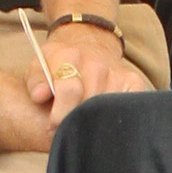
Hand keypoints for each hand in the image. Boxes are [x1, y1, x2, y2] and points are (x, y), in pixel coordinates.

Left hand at [30, 32, 149, 130]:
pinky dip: (115, 117)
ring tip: (83, 120)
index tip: (53, 126)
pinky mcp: (135, 83)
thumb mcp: (38, 67)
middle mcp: (97, 64)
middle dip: (75, 121)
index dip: (59, 115)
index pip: (70, 90)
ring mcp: (117, 73)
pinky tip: (104, 118)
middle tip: (68, 127)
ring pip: (105, 111)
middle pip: (88, 106)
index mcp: (70, 56)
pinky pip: (128, 108)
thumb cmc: (58, 63)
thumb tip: (39, 95)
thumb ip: (36, 81)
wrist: (87, 44)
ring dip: (93, 121)